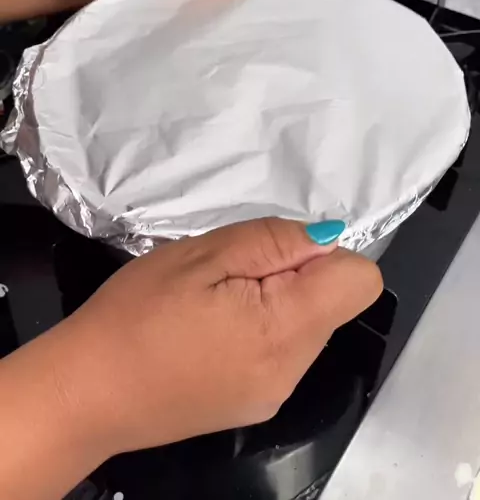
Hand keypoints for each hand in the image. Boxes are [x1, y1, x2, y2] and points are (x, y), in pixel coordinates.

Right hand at [55, 218, 381, 455]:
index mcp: (285, 330)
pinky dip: (258, 330)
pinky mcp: (253, 405)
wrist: (85, 394)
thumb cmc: (136, 315)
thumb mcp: (202, 255)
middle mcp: (292, 371)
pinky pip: (281, 352)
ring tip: (213, 302)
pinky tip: (208, 330)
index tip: (273, 253)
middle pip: (332, 303)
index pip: (360, 281)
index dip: (324, 253)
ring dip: (275, 302)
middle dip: (293, 275)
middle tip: (228, 274)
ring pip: (306, 325)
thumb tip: (328, 236)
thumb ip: (273, 241)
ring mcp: (273, 394)